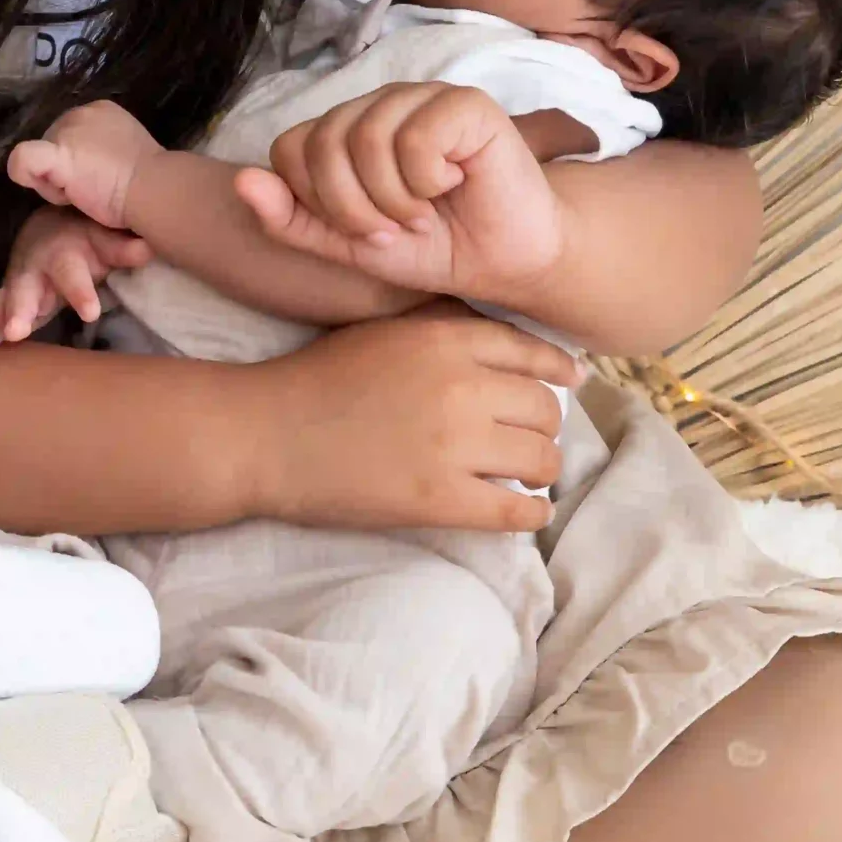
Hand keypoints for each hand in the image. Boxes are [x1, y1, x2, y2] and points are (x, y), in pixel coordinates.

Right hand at [0, 211, 150, 347]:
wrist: (54, 226)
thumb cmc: (85, 236)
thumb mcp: (104, 238)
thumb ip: (122, 247)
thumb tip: (145, 248)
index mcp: (62, 254)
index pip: (72, 273)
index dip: (80, 291)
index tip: (90, 312)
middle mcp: (35, 269)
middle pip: (25, 289)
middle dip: (19, 309)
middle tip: (15, 331)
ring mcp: (19, 285)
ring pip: (0, 301)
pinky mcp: (11, 301)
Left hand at [7, 100, 160, 231]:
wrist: (156, 188)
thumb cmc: (150, 180)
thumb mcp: (127, 153)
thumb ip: (104, 151)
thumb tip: (92, 168)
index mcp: (100, 111)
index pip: (72, 136)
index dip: (80, 161)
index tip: (100, 179)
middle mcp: (80, 113)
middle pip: (54, 145)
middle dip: (65, 172)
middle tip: (93, 192)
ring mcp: (67, 130)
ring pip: (42, 159)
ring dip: (56, 184)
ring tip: (85, 195)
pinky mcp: (56, 153)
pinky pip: (24, 160)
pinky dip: (25, 173)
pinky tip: (47, 188)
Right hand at [230, 305, 584, 532]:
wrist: (267, 433)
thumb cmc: (319, 379)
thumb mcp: (386, 330)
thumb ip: (444, 328)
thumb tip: (505, 341)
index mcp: (447, 340)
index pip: (532, 352)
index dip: (559, 369)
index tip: (573, 380)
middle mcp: (461, 387)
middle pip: (545, 407)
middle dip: (543, 424)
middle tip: (528, 437)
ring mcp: (454, 446)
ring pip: (541, 459)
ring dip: (539, 468)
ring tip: (524, 474)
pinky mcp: (440, 499)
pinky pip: (516, 510)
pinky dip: (532, 513)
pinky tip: (529, 512)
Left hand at [234, 84, 565, 304]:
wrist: (502, 262)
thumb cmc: (431, 247)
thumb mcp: (346, 246)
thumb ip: (290, 219)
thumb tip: (240, 182)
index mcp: (345, 130)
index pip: (290, 148)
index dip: (317, 201)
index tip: (360, 230)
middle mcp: (378, 105)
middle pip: (324, 143)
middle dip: (354, 207)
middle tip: (394, 227)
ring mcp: (421, 98)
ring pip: (367, 137)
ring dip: (393, 198)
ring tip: (423, 212)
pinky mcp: (465, 103)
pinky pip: (416, 137)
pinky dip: (428, 179)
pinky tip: (453, 185)